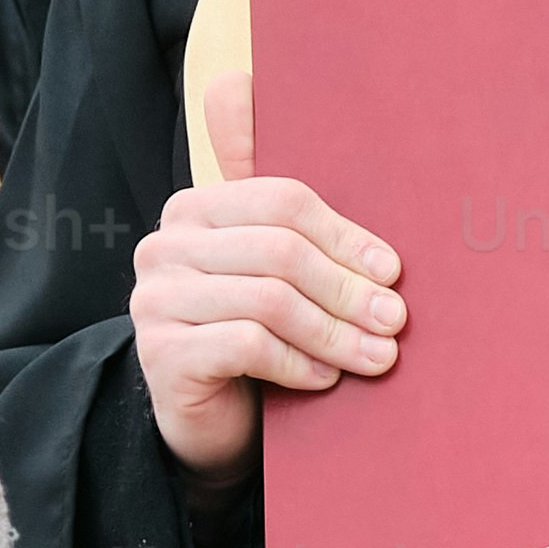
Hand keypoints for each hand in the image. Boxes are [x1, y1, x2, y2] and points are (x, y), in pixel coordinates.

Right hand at [127, 62, 400, 478]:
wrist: (210, 421)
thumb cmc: (257, 335)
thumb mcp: (280, 270)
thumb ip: (296, 215)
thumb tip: (332, 127)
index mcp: (197, 207)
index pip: (283, 201)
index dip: (345, 236)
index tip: (391, 272)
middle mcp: (165, 245)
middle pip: (280, 250)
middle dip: (348, 289)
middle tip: (394, 322)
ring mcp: (155, 299)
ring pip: (269, 300)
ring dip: (334, 333)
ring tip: (374, 357)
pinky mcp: (160, 352)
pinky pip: (247, 345)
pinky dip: (298, 364)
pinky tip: (324, 379)